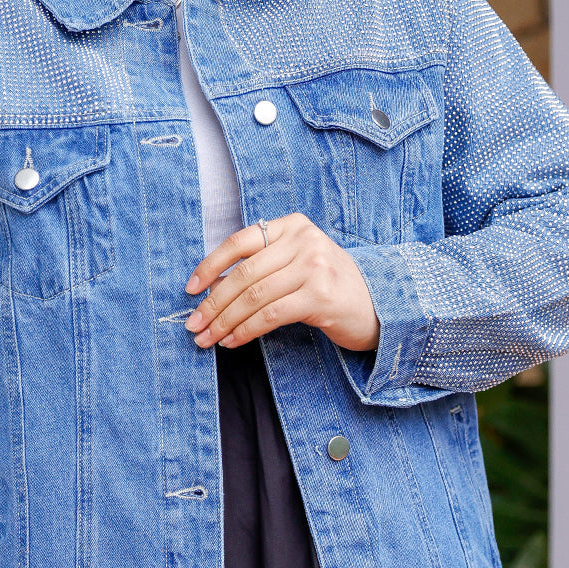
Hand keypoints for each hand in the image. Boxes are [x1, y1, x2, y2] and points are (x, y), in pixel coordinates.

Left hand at [185, 213, 380, 352]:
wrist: (378, 306)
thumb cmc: (329, 287)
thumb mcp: (296, 264)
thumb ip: (261, 267)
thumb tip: (210, 289)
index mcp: (292, 226)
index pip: (239, 241)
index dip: (210, 265)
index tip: (190, 289)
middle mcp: (304, 240)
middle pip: (244, 273)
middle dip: (212, 302)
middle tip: (193, 325)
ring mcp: (314, 266)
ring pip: (254, 296)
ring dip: (224, 321)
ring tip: (207, 338)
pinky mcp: (320, 296)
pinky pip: (271, 315)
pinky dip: (246, 330)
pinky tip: (232, 341)